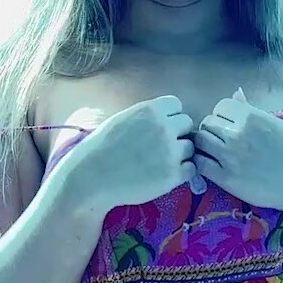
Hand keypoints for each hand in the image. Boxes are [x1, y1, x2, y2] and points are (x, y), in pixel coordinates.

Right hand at [55, 94, 194, 210]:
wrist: (92, 178)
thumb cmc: (100, 149)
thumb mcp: (122, 120)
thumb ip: (146, 116)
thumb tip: (166, 117)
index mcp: (150, 110)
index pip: (176, 104)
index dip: (169, 116)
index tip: (159, 127)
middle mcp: (164, 127)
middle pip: (187, 124)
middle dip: (177, 133)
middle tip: (160, 146)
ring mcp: (171, 151)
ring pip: (190, 147)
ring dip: (180, 154)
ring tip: (160, 162)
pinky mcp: (174, 174)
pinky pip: (191, 168)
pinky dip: (182, 172)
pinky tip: (165, 174)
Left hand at [192, 88, 282, 212]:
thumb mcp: (274, 123)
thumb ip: (250, 109)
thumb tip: (235, 93)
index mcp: (251, 117)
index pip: (221, 106)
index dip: (223, 115)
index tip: (229, 124)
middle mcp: (238, 134)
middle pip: (207, 122)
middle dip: (212, 129)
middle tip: (221, 139)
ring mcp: (230, 156)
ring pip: (200, 141)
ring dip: (204, 144)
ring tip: (214, 151)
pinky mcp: (226, 178)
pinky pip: (200, 163)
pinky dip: (202, 162)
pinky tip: (212, 165)